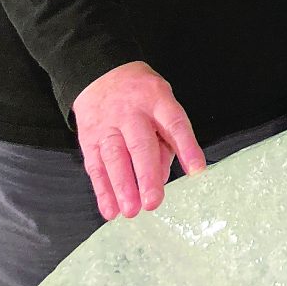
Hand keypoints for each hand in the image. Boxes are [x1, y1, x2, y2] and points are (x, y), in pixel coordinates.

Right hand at [72, 61, 204, 220]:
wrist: (102, 74)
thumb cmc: (142, 95)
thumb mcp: (163, 102)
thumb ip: (167, 138)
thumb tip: (163, 176)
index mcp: (158, 100)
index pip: (175, 124)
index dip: (187, 147)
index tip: (197, 170)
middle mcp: (132, 113)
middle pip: (140, 144)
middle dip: (147, 175)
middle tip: (153, 202)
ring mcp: (108, 126)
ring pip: (114, 158)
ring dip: (122, 187)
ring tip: (131, 211)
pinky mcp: (89, 139)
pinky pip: (96, 167)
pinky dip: (102, 190)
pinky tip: (110, 210)